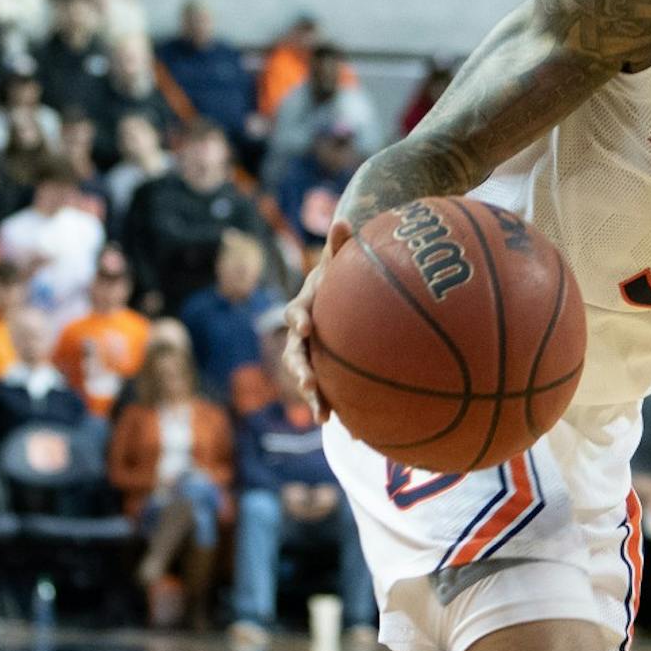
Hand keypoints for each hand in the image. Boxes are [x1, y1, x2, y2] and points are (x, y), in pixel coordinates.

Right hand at [281, 219, 351, 415]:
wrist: (340, 292)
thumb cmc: (342, 272)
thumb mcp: (341, 257)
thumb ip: (341, 243)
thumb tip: (344, 219)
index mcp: (305, 307)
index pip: (296, 313)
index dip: (298, 320)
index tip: (306, 327)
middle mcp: (304, 335)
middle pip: (296, 355)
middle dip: (301, 371)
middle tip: (308, 383)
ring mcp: (314, 355)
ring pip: (309, 379)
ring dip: (315, 398)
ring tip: (323, 417)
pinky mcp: (328, 371)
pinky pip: (332, 391)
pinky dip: (340, 408)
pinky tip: (355, 431)